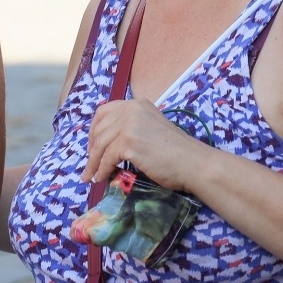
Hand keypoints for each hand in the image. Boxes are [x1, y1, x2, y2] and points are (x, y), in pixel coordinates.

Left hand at [82, 99, 212, 190]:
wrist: (193, 162)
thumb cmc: (177, 152)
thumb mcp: (151, 129)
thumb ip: (132, 129)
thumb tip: (108, 144)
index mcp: (137, 104)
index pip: (104, 112)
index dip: (94, 130)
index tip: (93, 146)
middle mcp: (131, 110)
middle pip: (99, 129)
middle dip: (91, 148)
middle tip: (90, 164)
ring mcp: (129, 125)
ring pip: (100, 145)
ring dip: (93, 163)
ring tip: (91, 176)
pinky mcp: (128, 142)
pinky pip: (106, 158)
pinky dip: (101, 170)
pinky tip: (101, 178)